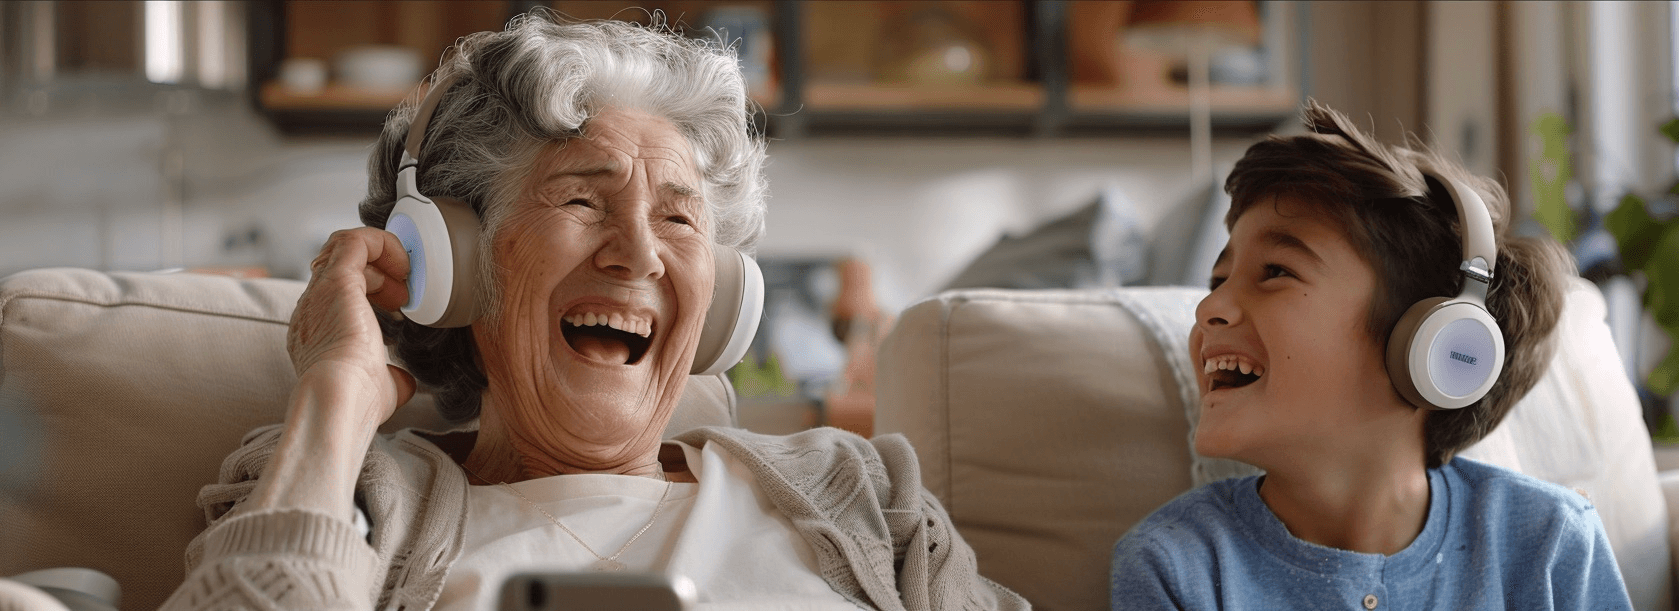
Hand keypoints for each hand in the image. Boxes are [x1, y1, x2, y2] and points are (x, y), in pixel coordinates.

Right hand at [287, 227, 417, 429]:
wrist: (338, 397)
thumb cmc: (357, 401)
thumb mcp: (377, 387)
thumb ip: (388, 376)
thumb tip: (400, 381)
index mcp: (316, 331)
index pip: (338, 292)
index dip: (374, 291)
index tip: (400, 310)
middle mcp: (312, 308)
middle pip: (342, 267)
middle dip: (380, 272)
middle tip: (405, 295)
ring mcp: (320, 291)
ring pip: (345, 248)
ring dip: (382, 256)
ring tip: (405, 278)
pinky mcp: (337, 279)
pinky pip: (355, 240)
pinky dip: (384, 243)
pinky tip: (403, 265)